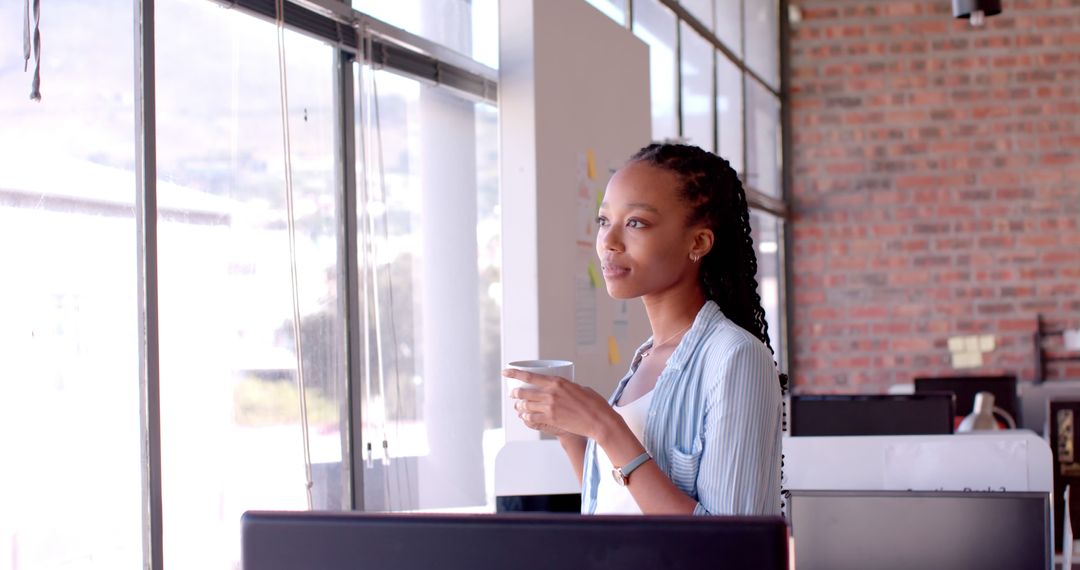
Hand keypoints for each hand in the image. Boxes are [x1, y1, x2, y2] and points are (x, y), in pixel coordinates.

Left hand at [503, 368, 618, 441]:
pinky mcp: (551, 420)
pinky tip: (525, 417)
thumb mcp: (579, 387)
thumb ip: (565, 387)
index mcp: (557, 382)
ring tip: (518, 406)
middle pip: (523, 392)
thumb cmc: (594, 403)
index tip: (505, 372)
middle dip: (514, 393)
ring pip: (525, 406)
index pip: (529, 376)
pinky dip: (526, 417)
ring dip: (519, 406)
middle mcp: (551, 394)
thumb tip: (559, 388)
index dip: (514, 374)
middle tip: (512, 393)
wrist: (599, 420)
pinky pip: (531, 418)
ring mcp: (550, 408)